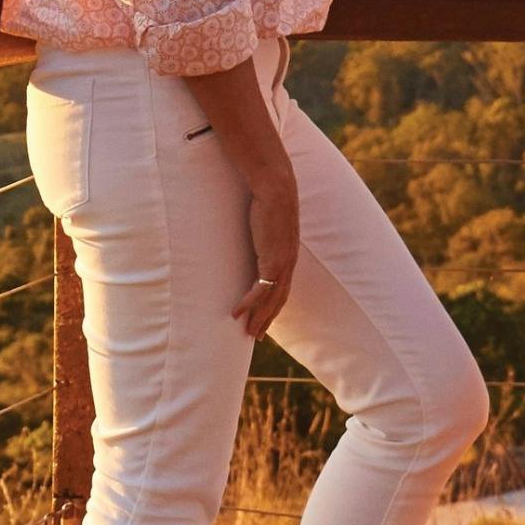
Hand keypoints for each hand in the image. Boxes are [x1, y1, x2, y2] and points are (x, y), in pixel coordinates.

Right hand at [233, 167, 301, 337]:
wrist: (276, 188)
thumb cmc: (269, 197)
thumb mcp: (268, 219)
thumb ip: (263, 229)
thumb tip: (254, 228)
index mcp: (288, 254)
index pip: (282, 288)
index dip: (274, 306)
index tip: (265, 319)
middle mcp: (288, 263)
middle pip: (278, 299)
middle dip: (267, 319)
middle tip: (256, 336)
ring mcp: (282, 263)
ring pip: (271, 300)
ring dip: (259, 318)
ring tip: (247, 333)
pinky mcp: (272, 260)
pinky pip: (259, 290)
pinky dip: (249, 304)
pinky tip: (237, 313)